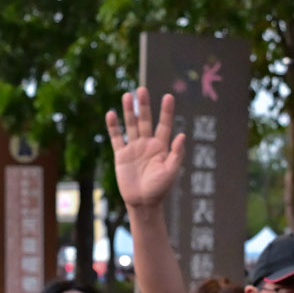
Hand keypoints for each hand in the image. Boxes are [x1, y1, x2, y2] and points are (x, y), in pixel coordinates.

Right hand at [106, 88, 185, 208]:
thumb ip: (177, 153)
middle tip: (142, 90)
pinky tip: (111, 114)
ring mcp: (134, 148)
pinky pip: (117, 138)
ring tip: (127, 96)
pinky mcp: (121, 155)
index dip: (166, 111)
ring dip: (129, 111)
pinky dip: (113, 126)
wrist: (143, 203)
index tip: (168, 96)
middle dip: (144, 106)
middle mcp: (147, 143)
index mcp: (162, 146)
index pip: (164, 125)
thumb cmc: (160, 189)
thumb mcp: (171, 172)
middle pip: (145, 120)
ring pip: (130, 125)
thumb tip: (182, 135)